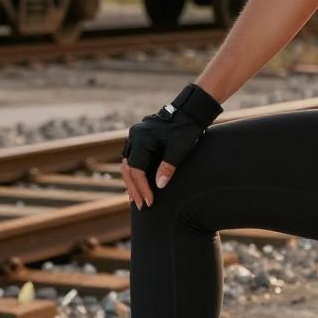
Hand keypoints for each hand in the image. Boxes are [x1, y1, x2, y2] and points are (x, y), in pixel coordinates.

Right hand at [120, 83, 222, 208]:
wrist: (190, 112)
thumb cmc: (186, 130)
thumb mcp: (180, 149)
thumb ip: (169, 166)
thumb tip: (159, 186)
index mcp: (142, 138)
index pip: (137, 170)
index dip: (142, 188)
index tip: (149, 201)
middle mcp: (134, 136)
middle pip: (128, 168)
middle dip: (134, 188)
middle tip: (140, 205)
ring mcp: (135, 136)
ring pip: (128, 164)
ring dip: (131, 182)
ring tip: (135, 199)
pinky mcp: (140, 138)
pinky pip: (132, 158)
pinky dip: (134, 172)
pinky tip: (136, 184)